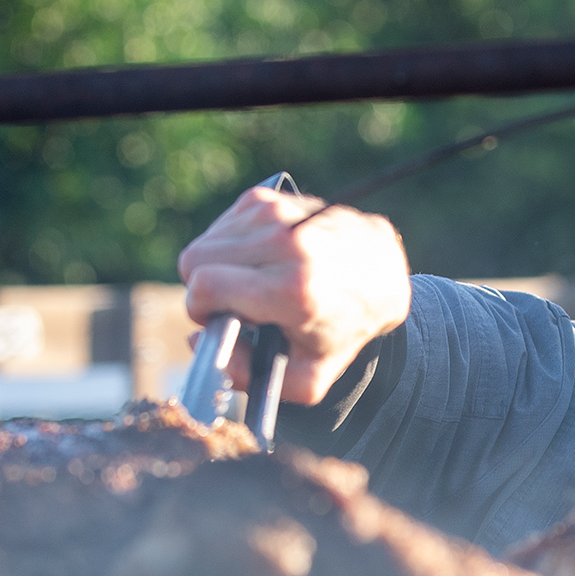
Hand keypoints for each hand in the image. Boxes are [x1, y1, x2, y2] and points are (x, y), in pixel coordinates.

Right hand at [178, 186, 410, 404]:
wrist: (379, 273)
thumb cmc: (341, 327)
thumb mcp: (307, 377)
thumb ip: (244, 374)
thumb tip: (197, 342)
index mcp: (292, 290)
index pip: (205, 285)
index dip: (200, 309)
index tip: (218, 320)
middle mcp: (285, 243)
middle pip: (196, 259)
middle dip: (205, 288)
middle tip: (236, 304)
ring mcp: (277, 214)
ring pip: (206, 242)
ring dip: (218, 267)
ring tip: (254, 283)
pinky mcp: (272, 198)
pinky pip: (221, 227)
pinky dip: (230, 247)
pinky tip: (260, 261)